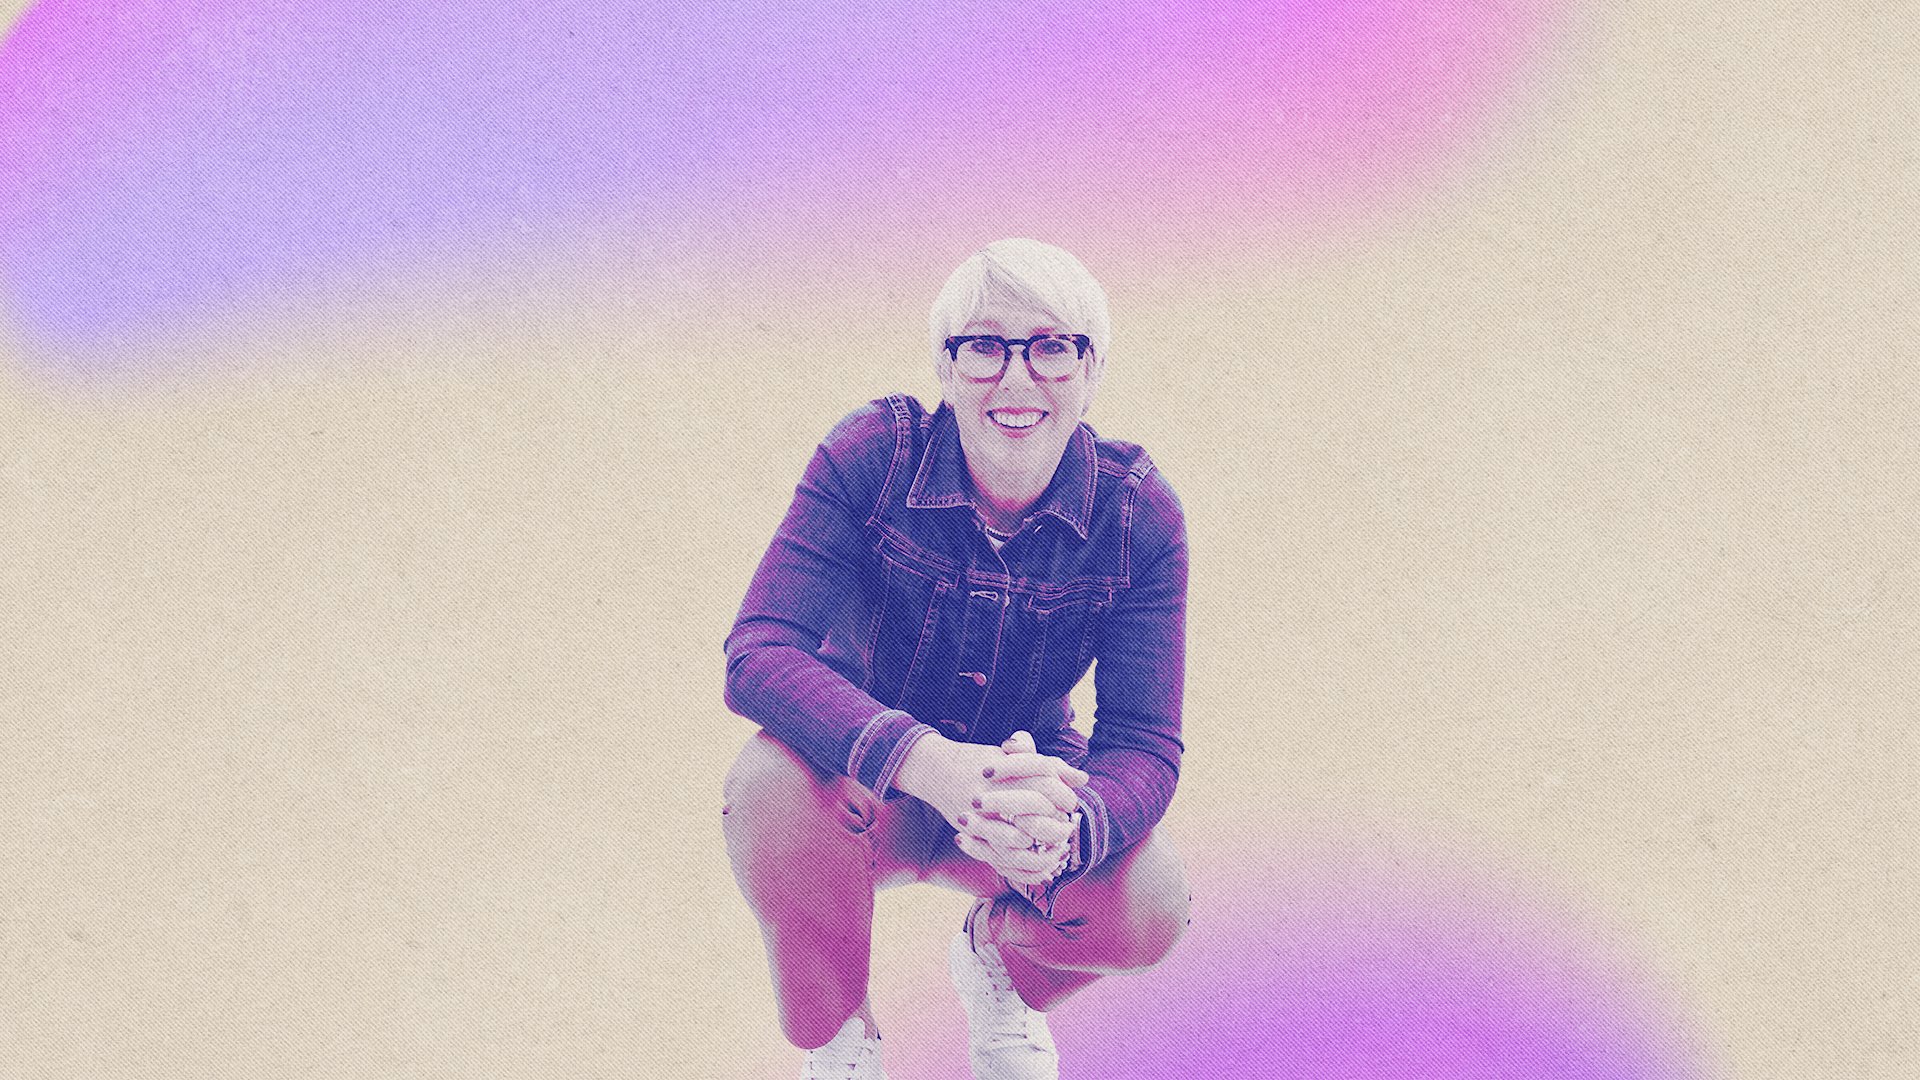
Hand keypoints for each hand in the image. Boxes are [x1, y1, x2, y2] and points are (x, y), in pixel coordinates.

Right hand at [894, 730, 1086, 884]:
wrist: (934, 769)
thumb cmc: (981, 762)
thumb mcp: (1014, 757)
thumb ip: (1050, 766)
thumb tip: (1084, 779)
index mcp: (1008, 769)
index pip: (1048, 785)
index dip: (1065, 798)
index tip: (1070, 806)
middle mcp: (995, 791)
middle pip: (1037, 810)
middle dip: (1056, 823)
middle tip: (1065, 829)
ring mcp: (980, 813)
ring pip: (1018, 838)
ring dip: (1040, 845)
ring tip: (1053, 848)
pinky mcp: (969, 831)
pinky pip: (998, 854)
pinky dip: (1019, 861)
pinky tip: (1033, 859)